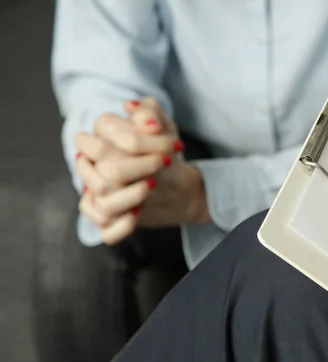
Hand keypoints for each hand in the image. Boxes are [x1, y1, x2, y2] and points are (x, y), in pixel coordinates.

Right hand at [75, 98, 207, 244]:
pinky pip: (105, 229)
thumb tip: (132, 108)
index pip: (103, 136)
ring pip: (101, 200)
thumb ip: (150, 112)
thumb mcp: (164, 128)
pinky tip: (139, 213)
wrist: (178, 186)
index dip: (140, 140)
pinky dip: (122, 225)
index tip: (172, 143)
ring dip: (132, 194)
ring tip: (153, 186)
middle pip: (104, 169)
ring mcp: (96, 195)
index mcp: (99, 140)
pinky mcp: (107, 220)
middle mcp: (91, 167)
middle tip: (165, 162)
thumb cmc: (164, 152)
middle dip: (140, 166)